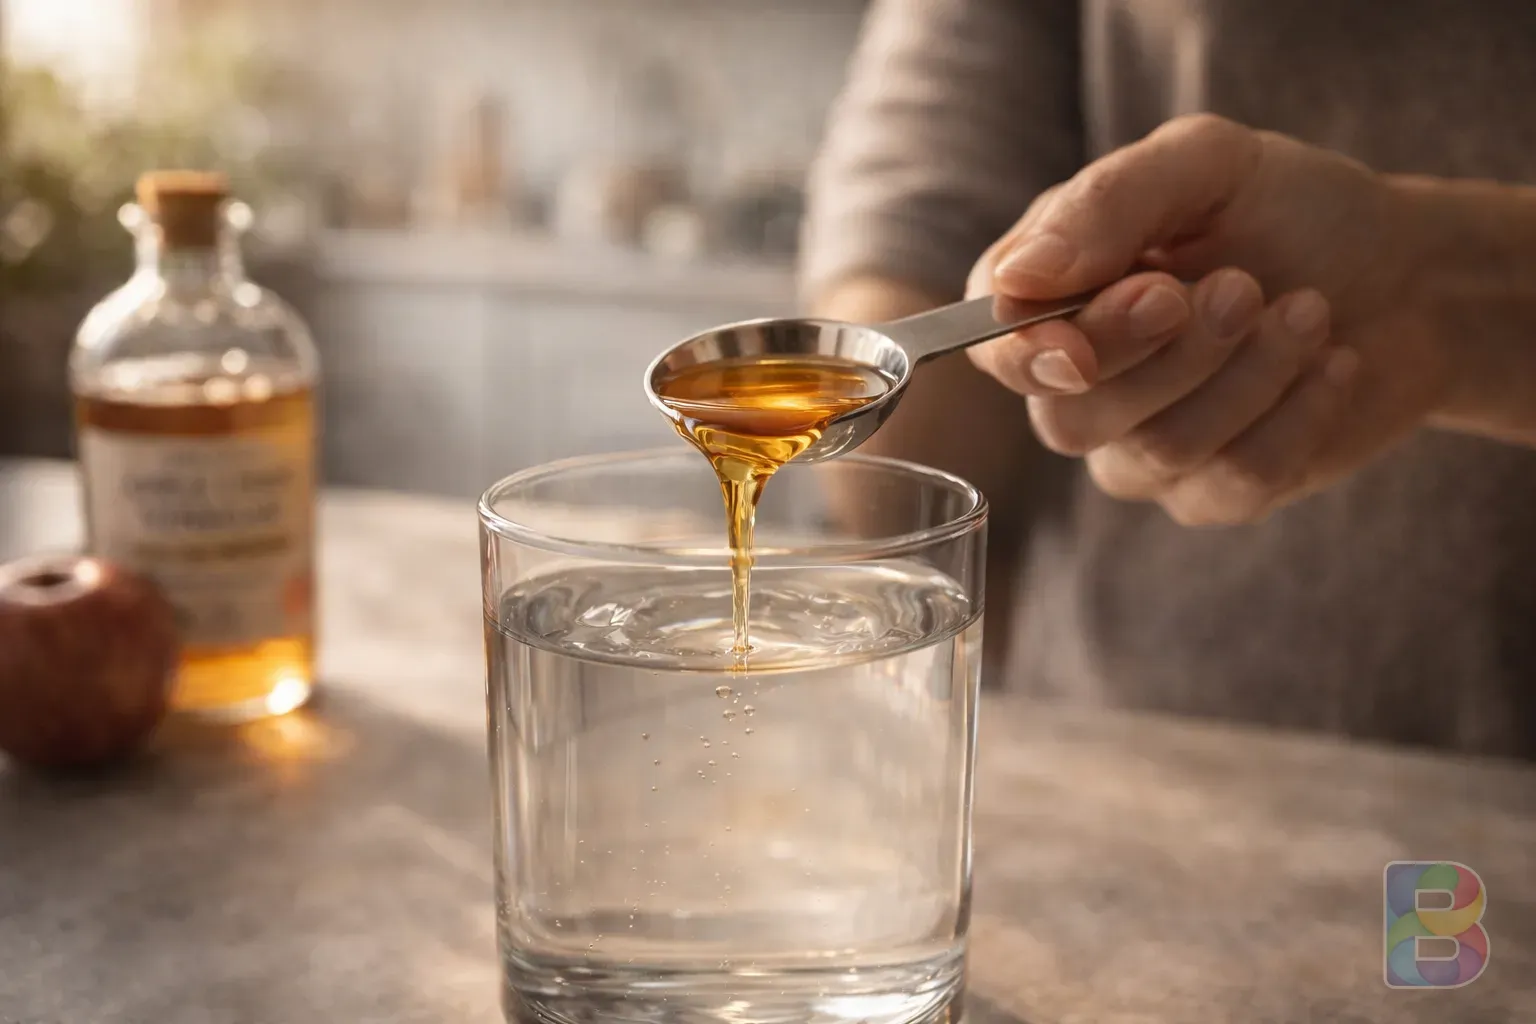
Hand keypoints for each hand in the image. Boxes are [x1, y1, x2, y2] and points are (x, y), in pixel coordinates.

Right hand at [966, 114, 1443, 525]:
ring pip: (1156, 451)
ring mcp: (1138, 448)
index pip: (998, 349)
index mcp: (1048, 298)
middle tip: (1243, 285)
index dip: (1045, 348)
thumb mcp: (1206, 164)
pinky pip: (1231, 484)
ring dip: (1249, 373)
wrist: (1408, 272)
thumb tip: (1018, 276)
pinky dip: (1298, 414)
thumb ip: (1107, 203)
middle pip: (1068, 417)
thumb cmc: (1290, 208)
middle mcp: (1077, 384)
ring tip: (1307, 308)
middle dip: (1171, 354)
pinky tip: (1331, 361)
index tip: (1147, 301)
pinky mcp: (1211, 492)